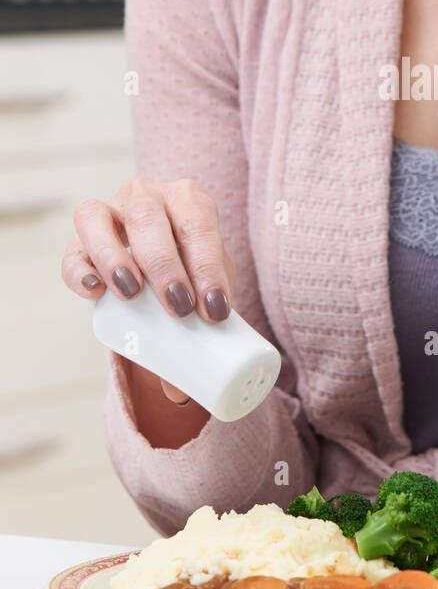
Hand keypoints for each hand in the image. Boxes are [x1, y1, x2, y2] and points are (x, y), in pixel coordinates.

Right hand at [61, 177, 235, 403]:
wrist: (159, 268)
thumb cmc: (191, 275)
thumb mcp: (205, 292)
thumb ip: (205, 333)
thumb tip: (182, 393)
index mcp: (188, 200)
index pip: (199, 223)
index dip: (208, 264)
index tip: (215, 310)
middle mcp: (146, 196)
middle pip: (149, 217)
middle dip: (164, 263)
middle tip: (179, 308)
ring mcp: (108, 212)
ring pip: (100, 218)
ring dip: (115, 256)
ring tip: (132, 295)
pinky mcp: (79, 240)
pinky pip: (72, 250)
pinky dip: (79, 269)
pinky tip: (92, 290)